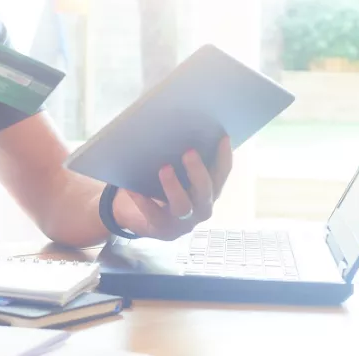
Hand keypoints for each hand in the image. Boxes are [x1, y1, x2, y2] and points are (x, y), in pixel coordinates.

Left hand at [112, 136, 232, 239]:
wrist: (137, 216)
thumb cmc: (160, 187)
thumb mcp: (176, 173)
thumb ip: (181, 159)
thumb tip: (178, 129)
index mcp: (209, 191)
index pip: (221, 174)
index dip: (224, 157)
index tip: (222, 137)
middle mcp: (201, 208)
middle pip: (206, 191)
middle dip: (198, 171)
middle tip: (189, 151)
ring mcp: (184, 222)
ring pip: (183, 206)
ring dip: (174, 187)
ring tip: (164, 168)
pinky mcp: (164, 230)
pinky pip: (154, 215)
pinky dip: (144, 201)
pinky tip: (133, 188)